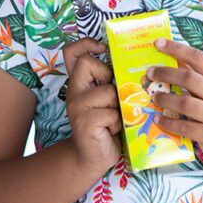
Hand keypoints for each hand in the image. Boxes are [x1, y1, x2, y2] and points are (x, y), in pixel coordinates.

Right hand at [62, 38, 120, 173]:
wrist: (92, 158)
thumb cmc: (105, 127)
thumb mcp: (105, 101)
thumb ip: (109, 83)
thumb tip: (131, 63)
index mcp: (78, 84)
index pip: (71, 52)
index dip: (86, 44)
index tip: (102, 48)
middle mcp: (74, 92)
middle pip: (88, 64)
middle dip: (107, 77)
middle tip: (111, 96)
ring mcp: (77, 106)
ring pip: (108, 91)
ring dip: (118, 106)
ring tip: (114, 119)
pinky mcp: (85, 121)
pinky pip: (112, 112)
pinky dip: (118, 122)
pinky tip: (112, 130)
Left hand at [147, 38, 202, 165]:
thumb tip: (177, 61)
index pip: (198, 58)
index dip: (176, 48)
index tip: (158, 43)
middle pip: (188, 78)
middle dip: (165, 73)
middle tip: (150, 73)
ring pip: (184, 103)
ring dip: (164, 99)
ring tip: (154, 97)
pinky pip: (183, 127)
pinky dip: (168, 122)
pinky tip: (159, 119)